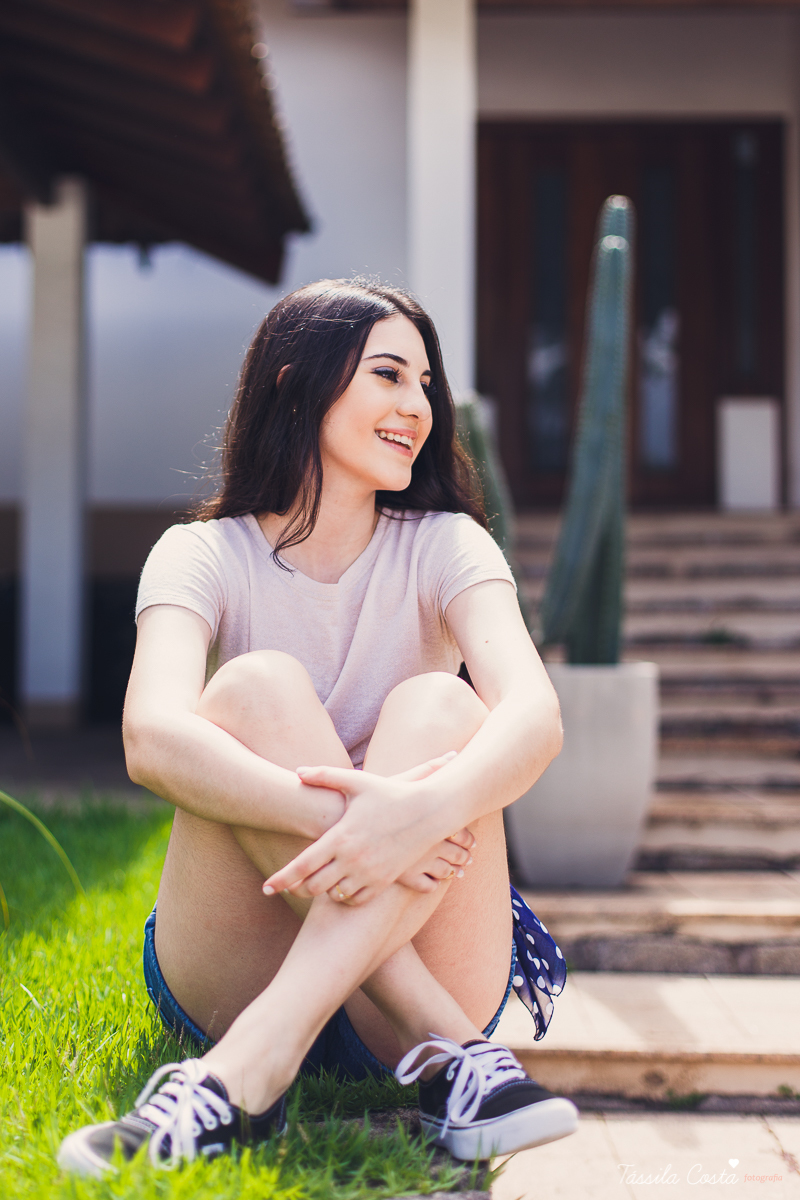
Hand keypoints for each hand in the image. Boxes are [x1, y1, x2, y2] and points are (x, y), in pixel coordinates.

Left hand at [262, 755, 474, 905]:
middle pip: (314, 886)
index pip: (302, 865)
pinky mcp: (384, 881)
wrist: (428, 811)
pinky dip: (345, 897)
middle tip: (291, 885)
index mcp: (340, 837)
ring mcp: (369, 873)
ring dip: (323, 891)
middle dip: (298, 888)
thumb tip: (298, 771)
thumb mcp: (357, 781)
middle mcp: (352, 859)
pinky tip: (341, 885)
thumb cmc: (390, 794)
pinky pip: (357, 899)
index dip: (281, 879)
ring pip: (334, 895)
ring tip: (318, 882)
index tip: (266, 888)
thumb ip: (325, 775)